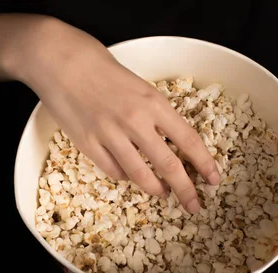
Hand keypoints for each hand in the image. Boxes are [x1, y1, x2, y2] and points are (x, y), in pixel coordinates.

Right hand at [19, 25, 219, 212]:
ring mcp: (110, 135)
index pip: (188, 140)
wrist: (63, 62)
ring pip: (140, 174)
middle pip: (169, 165)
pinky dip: (125, 177)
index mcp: (154, 103)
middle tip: (194, 205)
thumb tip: (172, 145)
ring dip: (156, 188)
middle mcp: (135, 121)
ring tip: (163, 193)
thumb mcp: (141, 88)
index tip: (214, 179)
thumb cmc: (104, 71)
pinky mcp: (88, 144)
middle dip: (185, 190)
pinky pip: (114, 171)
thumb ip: (157, 116)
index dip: (204, 163)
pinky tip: (129, 175)